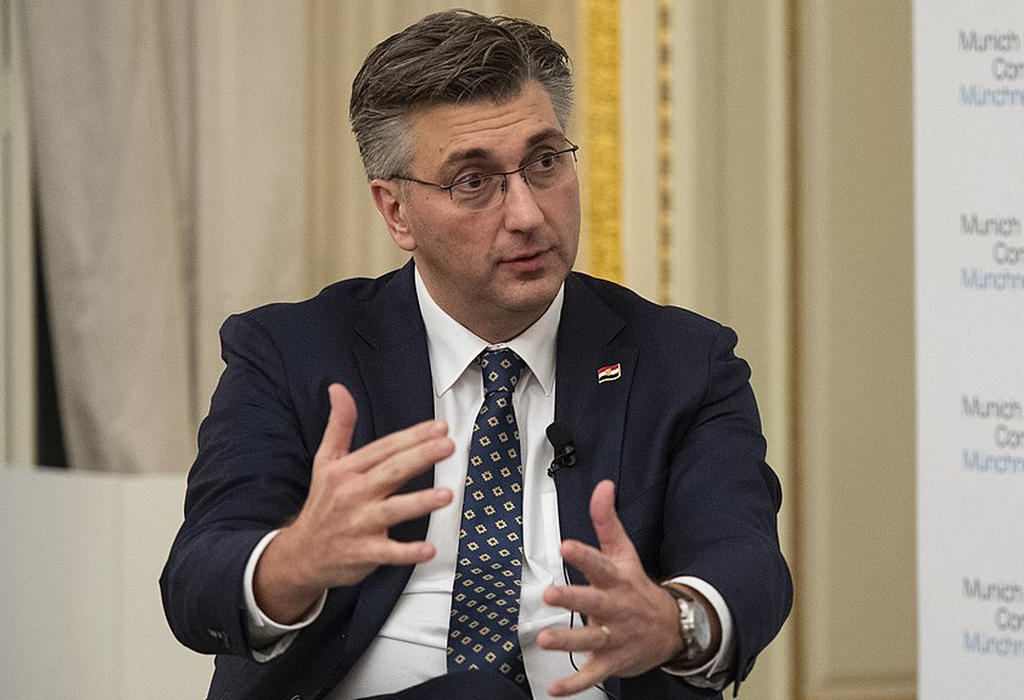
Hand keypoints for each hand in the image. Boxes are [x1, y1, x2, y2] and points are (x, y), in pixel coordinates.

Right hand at [253, 383, 453, 622]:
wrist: (302, 553)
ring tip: (447, 494)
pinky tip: (429, 549)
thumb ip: (339, 425)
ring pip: (392, 510)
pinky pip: (388, 553)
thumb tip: (338, 388)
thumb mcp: (326, 461)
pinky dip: (407, 552)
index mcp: (346, 470)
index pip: (384, 448)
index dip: (412, 437)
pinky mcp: (363, 553)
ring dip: (419, 502)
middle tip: (448, 446)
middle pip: (391, 472)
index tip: (439, 428)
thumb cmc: (323, 502)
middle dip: (420, 457)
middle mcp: (353, 494)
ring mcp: (358, 524)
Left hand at [538, 480, 683, 695]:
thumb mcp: (624, 551)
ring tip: (546, 640)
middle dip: (574, 599)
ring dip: (569, 641)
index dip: (583, 555)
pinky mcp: (612, 661)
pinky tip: (556, 690)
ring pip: (591, 639)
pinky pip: (593, 674)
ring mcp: (615, 636)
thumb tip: (603, 485)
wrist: (672, 629)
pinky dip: (575, 685)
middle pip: (594, 602)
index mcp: (616, 579)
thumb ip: (607, 519)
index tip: (566, 546)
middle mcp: (615, 607)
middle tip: (551, 594)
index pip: (599, 563)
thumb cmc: (637, 587)